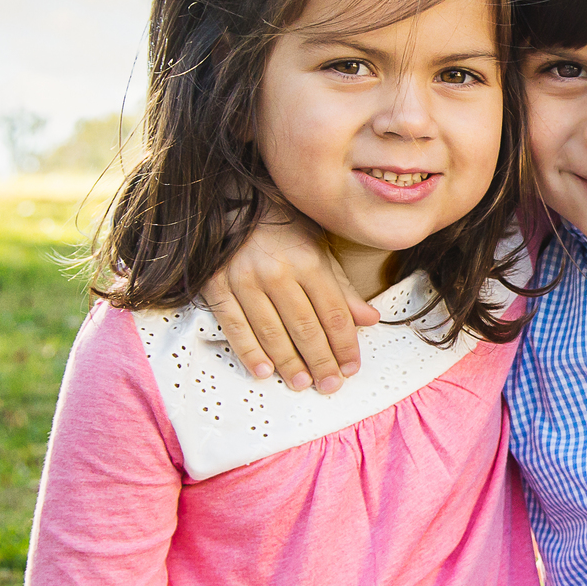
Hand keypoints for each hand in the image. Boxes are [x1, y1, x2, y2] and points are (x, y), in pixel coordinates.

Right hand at [201, 216, 379, 393]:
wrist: (232, 199)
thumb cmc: (282, 227)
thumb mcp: (318, 248)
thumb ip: (342, 287)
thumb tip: (370, 320)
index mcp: (309, 260)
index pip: (333, 313)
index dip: (344, 345)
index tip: (351, 368)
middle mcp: (278, 271)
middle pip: (305, 327)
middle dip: (321, 361)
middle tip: (330, 386)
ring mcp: (244, 279)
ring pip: (272, 332)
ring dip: (289, 363)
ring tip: (302, 384)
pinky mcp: (216, 284)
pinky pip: (235, 325)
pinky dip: (249, 352)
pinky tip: (264, 372)